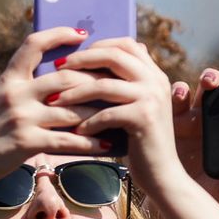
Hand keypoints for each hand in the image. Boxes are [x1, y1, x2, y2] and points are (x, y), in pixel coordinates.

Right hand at [0, 28, 114, 196]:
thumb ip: (22, 86)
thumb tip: (56, 75)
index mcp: (8, 79)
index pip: (33, 44)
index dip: (58, 34)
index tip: (81, 33)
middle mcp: (14, 93)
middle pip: (64, 77)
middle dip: (93, 80)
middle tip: (115, 82)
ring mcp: (20, 117)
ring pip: (71, 110)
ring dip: (97, 113)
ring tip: (118, 114)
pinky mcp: (25, 142)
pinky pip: (66, 140)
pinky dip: (89, 143)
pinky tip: (105, 145)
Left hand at [58, 38, 186, 184]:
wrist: (163, 174)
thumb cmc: (141, 141)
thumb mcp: (138, 106)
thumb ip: (124, 86)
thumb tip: (92, 67)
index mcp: (154, 74)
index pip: (126, 44)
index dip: (99, 45)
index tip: (74, 56)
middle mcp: (156, 81)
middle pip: (114, 55)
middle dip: (81, 60)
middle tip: (57, 69)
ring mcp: (152, 98)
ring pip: (105, 85)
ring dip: (75, 92)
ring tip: (55, 101)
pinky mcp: (144, 118)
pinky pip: (107, 113)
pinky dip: (88, 122)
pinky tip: (76, 131)